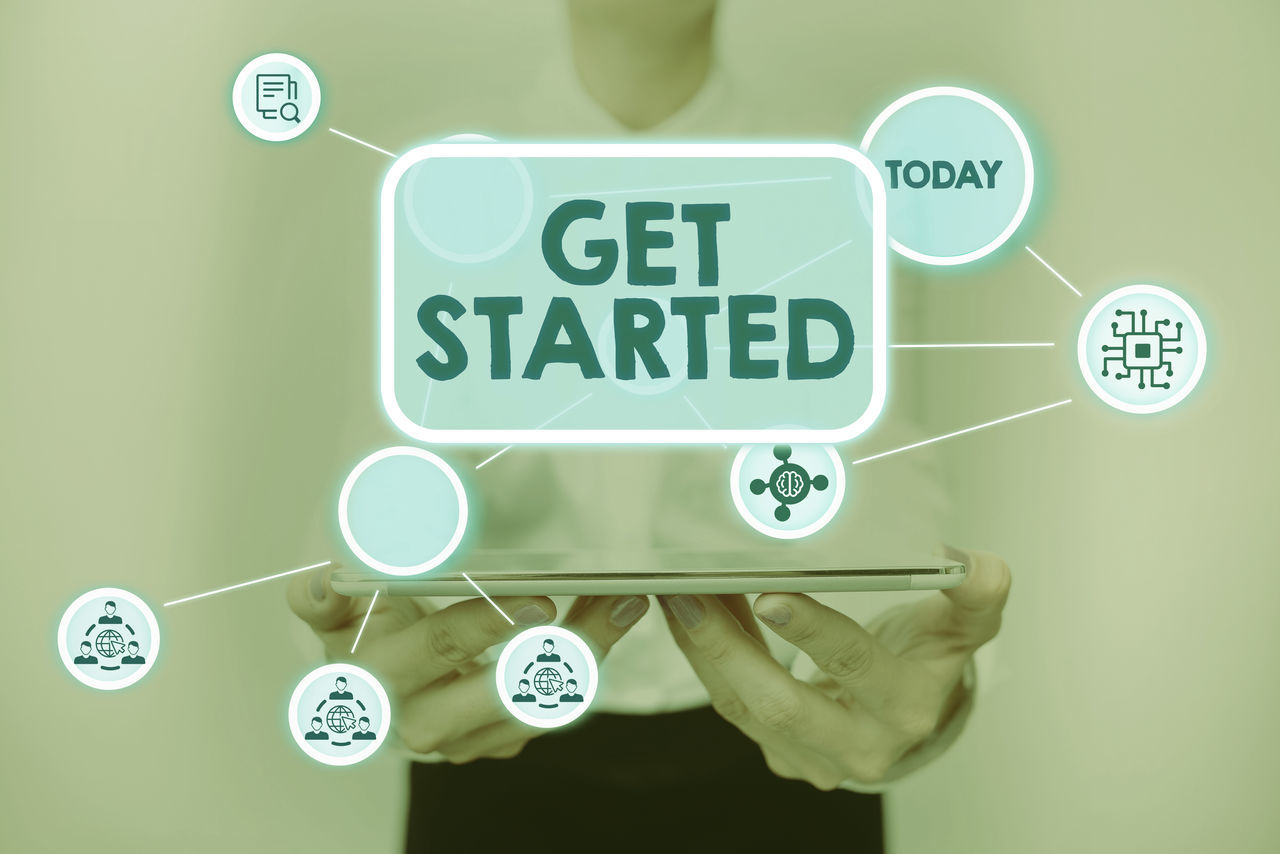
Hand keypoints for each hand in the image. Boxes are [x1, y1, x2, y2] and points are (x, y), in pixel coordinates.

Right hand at [287, 566, 648, 762]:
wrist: (370, 688)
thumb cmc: (362, 632)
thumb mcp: (336, 613)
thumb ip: (322, 599)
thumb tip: (316, 584)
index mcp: (377, 685)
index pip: (439, 651)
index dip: (488, 626)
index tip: (538, 597)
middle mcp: (420, 723)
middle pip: (500, 689)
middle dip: (553, 646)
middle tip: (604, 602)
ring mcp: (465, 740)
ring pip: (537, 706)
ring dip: (586, 653)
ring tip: (621, 602)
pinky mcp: (497, 742)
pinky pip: (550, 708)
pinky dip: (587, 663)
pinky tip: (613, 616)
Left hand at [659, 549, 1009, 788]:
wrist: (914, 718)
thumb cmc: (928, 659)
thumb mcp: (963, 627)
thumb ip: (974, 595)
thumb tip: (975, 564)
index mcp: (906, 706)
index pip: (854, 666)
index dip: (811, 631)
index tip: (768, 592)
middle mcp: (860, 744)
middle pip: (781, 703)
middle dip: (729, 647)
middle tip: (692, 595)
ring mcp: (815, 758)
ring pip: (744, 707)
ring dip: (705, 648)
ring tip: (679, 596)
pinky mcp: (782, 756)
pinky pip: (733, 707)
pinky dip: (707, 658)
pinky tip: (691, 615)